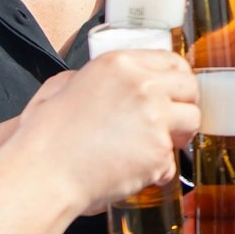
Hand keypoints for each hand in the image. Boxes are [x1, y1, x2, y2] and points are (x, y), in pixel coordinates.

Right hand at [4, 50, 198, 216]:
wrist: (43, 172)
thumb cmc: (46, 136)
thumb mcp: (67, 85)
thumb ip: (102, 79)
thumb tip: (122, 84)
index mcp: (119, 64)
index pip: (172, 61)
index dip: (177, 79)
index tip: (176, 92)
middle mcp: (142, 85)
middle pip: (190, 87)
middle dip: (184, 105)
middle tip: (171, 123)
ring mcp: (155, 117)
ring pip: (191, 121)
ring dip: (177, 136)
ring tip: (152, 148)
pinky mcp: (159, 151)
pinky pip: (173, 160)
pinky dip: (158, 170)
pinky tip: (134, 171)